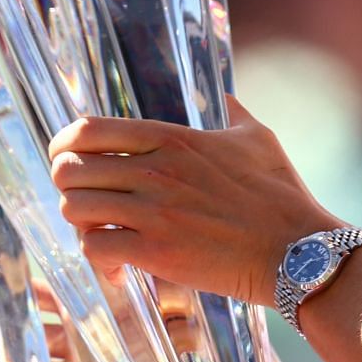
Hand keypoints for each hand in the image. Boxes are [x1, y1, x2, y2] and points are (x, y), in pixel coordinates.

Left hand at [48, 95, 340, 304]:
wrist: (297, 251)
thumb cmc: (281, 196)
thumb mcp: (258, 138)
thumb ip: (233, 113)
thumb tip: (227, 96)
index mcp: (172, 138)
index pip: (89, 129)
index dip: (64, 144)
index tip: (67, 158)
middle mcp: (155, 170)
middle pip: (70, 169)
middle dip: (69, 187)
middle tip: (86, 200)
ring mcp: (153, 212)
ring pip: (74, 208)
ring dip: (80, 222)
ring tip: (99, 231)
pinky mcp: (156, 252)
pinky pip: (95, 248)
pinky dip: (98, 258)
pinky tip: (117, 265)